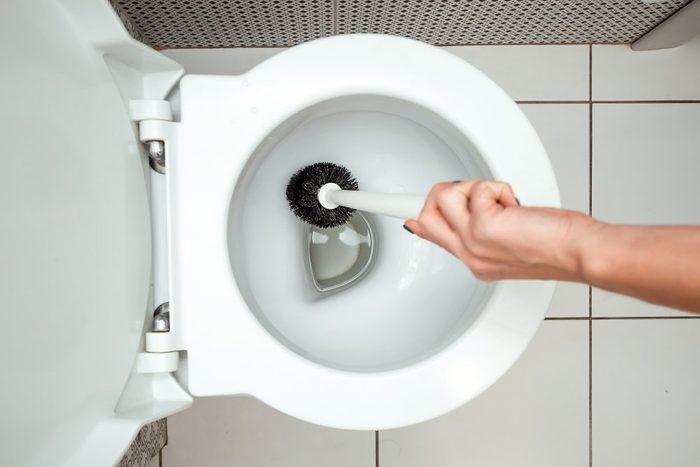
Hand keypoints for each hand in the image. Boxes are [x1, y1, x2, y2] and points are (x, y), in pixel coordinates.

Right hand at [404, 180, 593, 281]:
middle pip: (424, 212)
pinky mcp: (484, 226)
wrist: (580, 254)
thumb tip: (455, 212)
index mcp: (472, 259)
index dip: (405, 214)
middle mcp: (469, 254)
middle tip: (478, 195)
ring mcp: (473, 242)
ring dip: (478, 187)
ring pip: (446, 193)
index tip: (382, 203)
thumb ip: (475, 228)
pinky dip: (499, 188)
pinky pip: (477, 188)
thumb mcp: (508, 242)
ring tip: (504, 202)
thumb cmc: (555, 247)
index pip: (428, 234)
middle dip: (447, 192)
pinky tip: (517, 206)